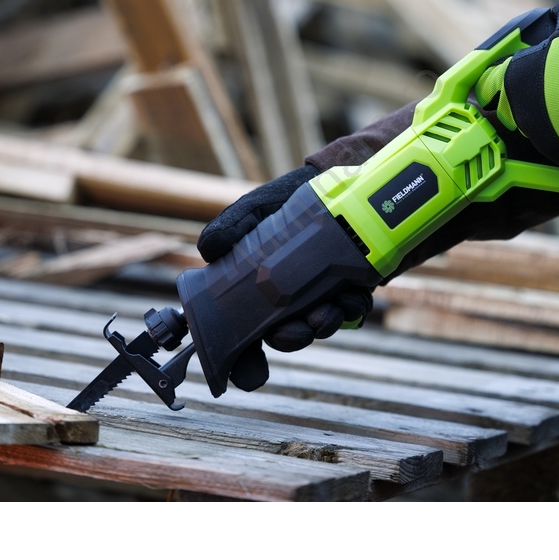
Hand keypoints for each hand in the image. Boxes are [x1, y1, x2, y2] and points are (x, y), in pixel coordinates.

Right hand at [197, 165, 372, 390]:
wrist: (332, 183)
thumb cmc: (285, 200)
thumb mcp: (254, 208)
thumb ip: (231, 225)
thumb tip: (206, 249)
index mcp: (254, 289)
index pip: (242, 336)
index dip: (243, 363)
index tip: (250, 375)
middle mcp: (286, 298)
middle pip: (284, 337)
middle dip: (292, 339)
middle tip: (299, 331)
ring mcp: (319, 294)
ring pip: (320, 325)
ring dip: (324, 324)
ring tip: (327, 311)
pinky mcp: (349, 286)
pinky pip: (352, 310)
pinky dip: (352, 307)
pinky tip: (352, 294)